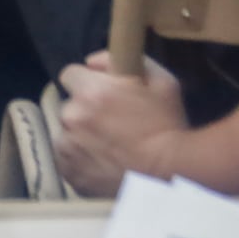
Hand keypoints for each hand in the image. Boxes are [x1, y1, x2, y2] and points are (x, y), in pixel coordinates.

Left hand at [56, 53, 188, 196]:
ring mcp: (67, 147)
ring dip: (81, 135)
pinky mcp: (69, 172)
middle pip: (69, 105)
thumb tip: (91, 61)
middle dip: (85, 110)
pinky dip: (80, 159)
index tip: (101, 92)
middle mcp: (72, 117)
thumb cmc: (169, 127)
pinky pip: (67, 159)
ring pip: (66, 133)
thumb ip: (122, 62)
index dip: (86, 81)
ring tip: (109, 147)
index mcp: (90, 92)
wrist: (171, 176)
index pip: (69, 74)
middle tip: (111, 123)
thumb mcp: (160, 82)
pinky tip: (103, 163)